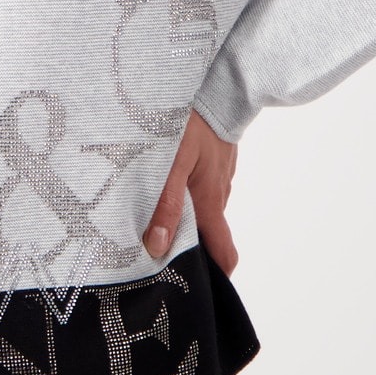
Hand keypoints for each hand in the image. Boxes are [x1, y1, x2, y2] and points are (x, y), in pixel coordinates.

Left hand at [141, 108, 239, 276]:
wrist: (219, 84)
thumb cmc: (193, 122)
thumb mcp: (172, 162)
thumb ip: (164, 203)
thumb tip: (157, 247)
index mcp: (211, 201)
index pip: (223, 252)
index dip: (216, 275)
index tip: (199, 290)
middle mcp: (219, 192)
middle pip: (207, 232)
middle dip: (189, 246)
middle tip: (156, 254)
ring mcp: (219, 175)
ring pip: (202, 207)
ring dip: (184, 217)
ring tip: (152, 218)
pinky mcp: (214, 158)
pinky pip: (201, 185)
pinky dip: (186, 192)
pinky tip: (164, 184)